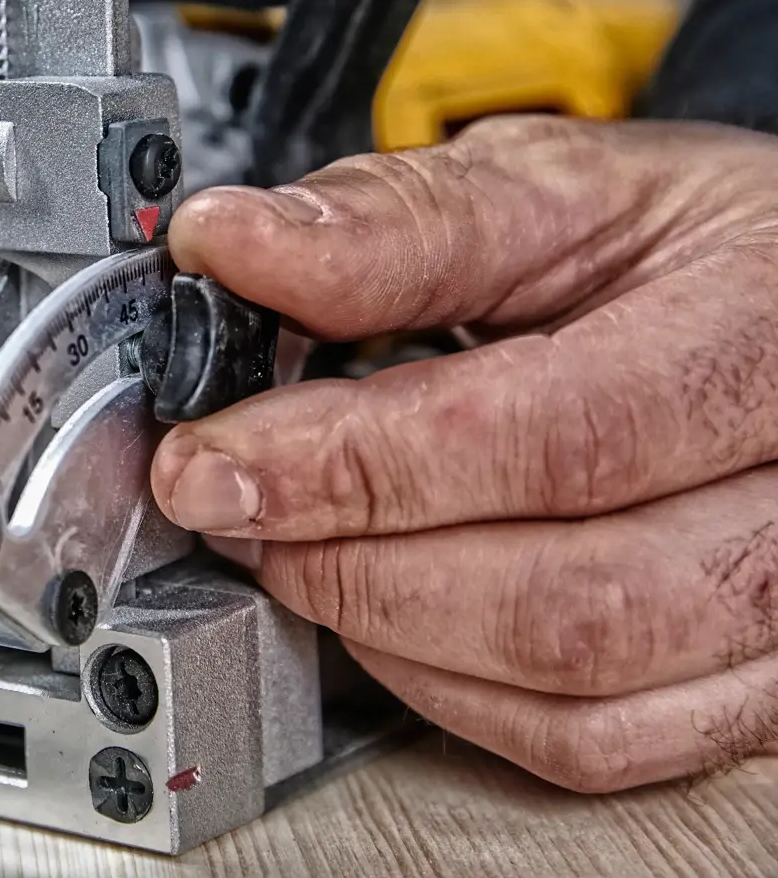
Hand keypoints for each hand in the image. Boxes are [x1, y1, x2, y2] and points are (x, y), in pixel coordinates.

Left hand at [153, 118, 777, 791]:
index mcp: (763, 337)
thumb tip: (234, 244)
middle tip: (234, 504)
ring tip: (297, 545)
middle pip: (565, 602)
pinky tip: (385, 615)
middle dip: (350, 564)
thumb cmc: (697, 245)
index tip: (212, 458)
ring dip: (388, 633)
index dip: (353, 465)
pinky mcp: (753, 680)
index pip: (550, 439)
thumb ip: (400, 224)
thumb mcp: (560, 190)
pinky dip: (455, 694)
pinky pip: (594, 743)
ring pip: (576, 697)